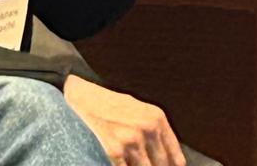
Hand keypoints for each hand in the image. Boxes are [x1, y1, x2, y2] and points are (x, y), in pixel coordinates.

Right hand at [63, 73, 185, 165]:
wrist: (80, 97)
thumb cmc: (109, 105)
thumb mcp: (138, 110)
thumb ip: (155, 133)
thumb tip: (173, 161)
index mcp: (156, 118)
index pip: (175, 159)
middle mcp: (147, 129)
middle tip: (143, 163)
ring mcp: (131, 141)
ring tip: (132, 163)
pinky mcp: (114, 151)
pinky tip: (121, 163)